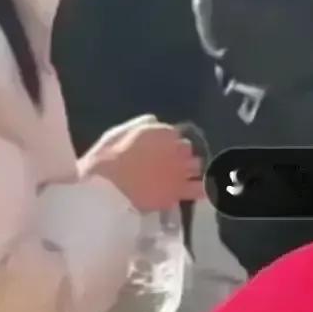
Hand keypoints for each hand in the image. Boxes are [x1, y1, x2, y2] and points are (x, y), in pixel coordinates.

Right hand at [80, 116, 203, 213]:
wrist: (105, 186)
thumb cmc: (106, 157)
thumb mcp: (121, 132)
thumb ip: (142, 125)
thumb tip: (154, 120)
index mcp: (164, 132)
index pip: (176, 134)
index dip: (169, 143)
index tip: (162, 150)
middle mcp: (177, 148)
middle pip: (188, 149)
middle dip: (181, 155)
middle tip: (171, 164)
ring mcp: (180, 170)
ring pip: (197, 166)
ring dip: (192, 170)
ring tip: (185, 176)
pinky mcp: (178, 191)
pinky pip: (199, 189)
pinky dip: (204, 189)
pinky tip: (206, 191)